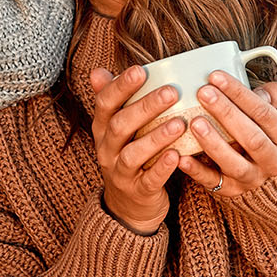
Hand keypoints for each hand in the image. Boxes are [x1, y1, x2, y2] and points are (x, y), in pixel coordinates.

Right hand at [88, 65, 185, 233]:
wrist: (127, 206)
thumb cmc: (128, 154)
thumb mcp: (116, 129)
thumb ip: (112, 100)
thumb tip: (97, 70)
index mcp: (102, 129)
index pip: (104, 103)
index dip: (120, 87)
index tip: (140, 70)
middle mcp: (107, 149)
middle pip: (120, 125)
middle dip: (145, 107)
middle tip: (171, 92)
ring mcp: (120, 172)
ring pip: (134, 154)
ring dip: (156, 138)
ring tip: (179, 124)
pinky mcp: (138, 192)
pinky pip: (149, 180)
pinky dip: (162, 168)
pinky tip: (177, 156)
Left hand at [177, 69, 276, 198]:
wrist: (262, 165)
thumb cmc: (263, 126)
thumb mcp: (276, 109)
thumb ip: (272, 95)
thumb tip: (261, 92)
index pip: (264, 113)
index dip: (240, 94)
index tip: (215, 76)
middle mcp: (275, 161)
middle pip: (252, 138)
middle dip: (226, 113)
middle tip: (203, 93)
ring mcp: (254, 178)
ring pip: (235, 164)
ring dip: (213, 143)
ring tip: (194, 122)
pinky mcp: (232, 191)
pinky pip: (214, 183)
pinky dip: (197, 171)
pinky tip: (182, 157)